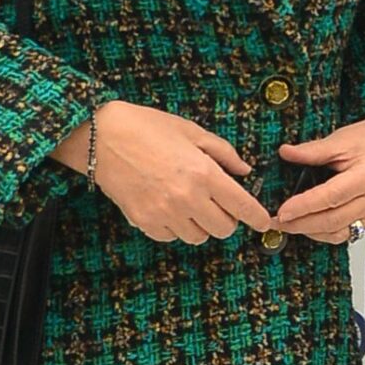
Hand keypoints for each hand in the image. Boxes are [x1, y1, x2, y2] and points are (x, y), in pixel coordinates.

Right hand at [52, 102, 272, 245]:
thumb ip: (222, 153)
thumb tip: (243, 171)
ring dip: (201, 225)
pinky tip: (168, 207)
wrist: (101, 137)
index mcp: (203, 173)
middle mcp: (187, 198)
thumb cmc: (146, 127)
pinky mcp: (144, 222)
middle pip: (223, 229)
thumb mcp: (191, 131)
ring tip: (190, 204)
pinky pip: (171, 237)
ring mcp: (164, 213)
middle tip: (219, 204)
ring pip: (198, 237)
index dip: (257, 217)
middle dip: (227, 219)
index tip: (263, 221)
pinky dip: (175, 227)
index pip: (242, 207)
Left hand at [273, 118, 364, 244]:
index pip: (331, 196)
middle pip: (334, 220)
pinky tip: (309, 226)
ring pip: (340, 232)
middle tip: (279, 222)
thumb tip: (286, 153)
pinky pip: (348, 233)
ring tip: (290, 225)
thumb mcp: (339, 140)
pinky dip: (326, 233)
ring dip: (312, 232)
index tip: (283, 211)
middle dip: (302, 224)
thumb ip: (311, 150)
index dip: (304, 206)